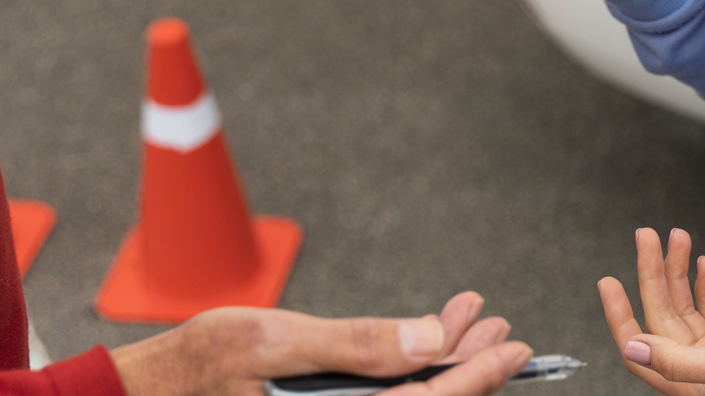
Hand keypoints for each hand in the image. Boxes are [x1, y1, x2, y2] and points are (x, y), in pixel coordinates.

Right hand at [110, 290, 531, 395]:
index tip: (512, 345)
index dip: (477, 378)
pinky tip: (416, 345)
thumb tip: (431, 338)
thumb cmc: (192, 368)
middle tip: (497, 325)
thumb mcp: (269, 339)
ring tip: (467, 325)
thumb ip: (354, 343)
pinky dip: (404, 376)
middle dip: (469, 370)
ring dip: (441, 369)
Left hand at [600, 229, 704, 395]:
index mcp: (700, 391)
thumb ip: (679, 362)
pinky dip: (703, 284)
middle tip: (646, 235)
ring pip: (685, 309)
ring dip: (677, 271)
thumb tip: (632, 349)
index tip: (608, 280)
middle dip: (652, 275)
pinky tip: (703, 263)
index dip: (621, 318)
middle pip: (663, 321)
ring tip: (674, 236)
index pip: (643, 355)